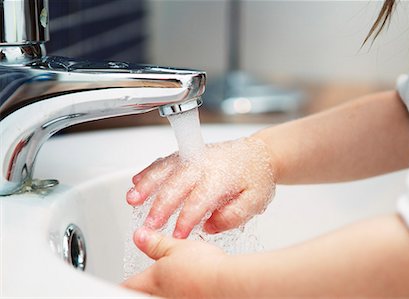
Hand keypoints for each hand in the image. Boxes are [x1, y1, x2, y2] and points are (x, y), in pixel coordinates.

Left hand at [122, 227, 227, 297]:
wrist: (229, 284)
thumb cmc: (206, 268)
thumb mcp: (178, 246)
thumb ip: (156, 243)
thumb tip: (139, 236)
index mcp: (153, 281)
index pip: (127, 285)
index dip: (122, 283)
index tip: (119, 283)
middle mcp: (160, 298)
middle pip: (140, 296)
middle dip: (139, 290)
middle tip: (142, 284)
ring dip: (159, 293)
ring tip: (170, 285)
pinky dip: (180, 294)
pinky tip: (189, 290)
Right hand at [126, 137, 275, 237]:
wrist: (259, 153)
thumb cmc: (256, 178)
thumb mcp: (255, 201)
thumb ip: (233, 216)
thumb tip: (209, 227)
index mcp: (221, 177)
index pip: (199, 201)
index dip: (186, 220)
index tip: (177, 237)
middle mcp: (204, 165)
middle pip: (177, 185)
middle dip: (160, 206)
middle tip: (149, 225)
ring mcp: (193, 158)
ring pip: (165, 170)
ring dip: (146, 185)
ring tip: (131, 199)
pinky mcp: (187, 155)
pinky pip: (164, 161)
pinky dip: (149, 170)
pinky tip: (136, 181)